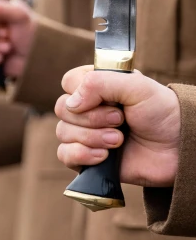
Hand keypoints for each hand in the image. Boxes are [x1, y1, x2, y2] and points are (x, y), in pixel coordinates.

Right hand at [55, 66, 180, 187]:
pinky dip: (82, 155)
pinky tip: (104, 157)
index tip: (110, 100)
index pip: (68, 82)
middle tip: (120, 121)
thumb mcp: (136, 86)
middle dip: (92, 118)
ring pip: (62, 132)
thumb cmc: (161, 113)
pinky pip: (64, 155)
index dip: (82, 92)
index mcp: (97, 85)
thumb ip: (100, 83)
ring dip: (92, 138)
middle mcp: (88, 108)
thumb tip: (71, 103)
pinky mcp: (87, 157)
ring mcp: (86, 133)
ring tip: (118, 141)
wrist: (178, 149)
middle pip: (62, 108)